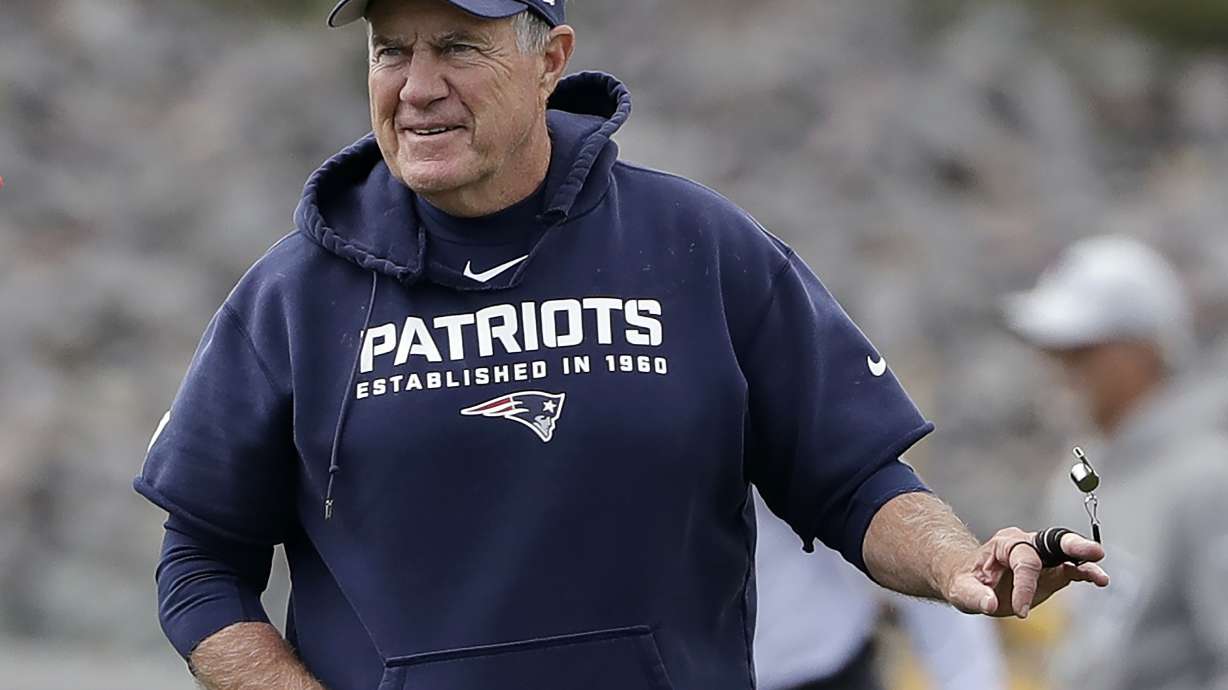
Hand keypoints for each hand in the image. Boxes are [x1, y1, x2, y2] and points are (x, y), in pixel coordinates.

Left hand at [944, 527, 1109, 617]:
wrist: (969, 579)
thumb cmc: (965, 580)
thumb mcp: (960, 589)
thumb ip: (975, 596)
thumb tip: (990, 605)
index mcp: (1004, 544)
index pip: (1023, 562)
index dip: (1025, 587)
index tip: (1020, 610)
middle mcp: (1026, 545)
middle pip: (1053, 541)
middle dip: (1074, 546)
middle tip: (1094, 552)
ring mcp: (1041, 558)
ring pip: (1067, 555)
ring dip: (1085, 564)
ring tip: (1101, 577)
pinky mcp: (1051, 573)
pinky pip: (1071, 570)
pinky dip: (1084, 574)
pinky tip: (1099, 580)